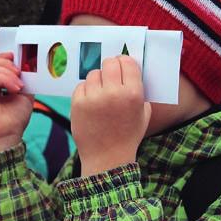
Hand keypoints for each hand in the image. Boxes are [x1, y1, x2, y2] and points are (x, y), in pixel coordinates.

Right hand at [0, 52, 33, 155]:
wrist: (8, 136)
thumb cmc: (14, 119)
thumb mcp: (24, 94)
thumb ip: (23, 78)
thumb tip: (25, 64)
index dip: (5, 58)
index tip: (19, 59)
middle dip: (8, 64)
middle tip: (20, 73)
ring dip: (8, 73)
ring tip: (19, 86)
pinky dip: (4, 79)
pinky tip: (14, 88)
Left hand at [71, 56, 150, 176]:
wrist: (107, 158)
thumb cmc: (127, 134)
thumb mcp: (143, 113)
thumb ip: (139, 91)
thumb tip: (131, 70)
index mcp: (133, 94)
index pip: (127, 62)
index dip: (124, 62)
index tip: (122, 65)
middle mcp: (113, 93)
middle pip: (109, 63)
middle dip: (111, 67)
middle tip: (111, 75)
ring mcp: (94, 98)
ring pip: (94, 73)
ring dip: (98, 80)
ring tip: (101, 93)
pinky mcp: (78, 104)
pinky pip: (81, 86)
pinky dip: (86, 91)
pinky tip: (91, 102)